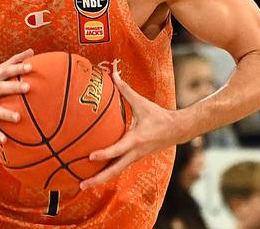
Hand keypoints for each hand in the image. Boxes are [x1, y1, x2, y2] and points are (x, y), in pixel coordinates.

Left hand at [79, 69, 178, 189]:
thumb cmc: (158, 116)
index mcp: (135, 140)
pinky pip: (119, 168)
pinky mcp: (135, 159)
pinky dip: (108, 173)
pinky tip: (96, 175)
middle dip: (98, 179)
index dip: (104, 154)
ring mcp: (135, 158)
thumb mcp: (141, 103)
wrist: (177, 130)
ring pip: (116, 172)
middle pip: (114, 170)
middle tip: (81, 185)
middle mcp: (134, 153)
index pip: (117, 150)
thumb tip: (114, 74)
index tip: (90, 156)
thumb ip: (126, 90)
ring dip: (101, 179)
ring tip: (84, 184)